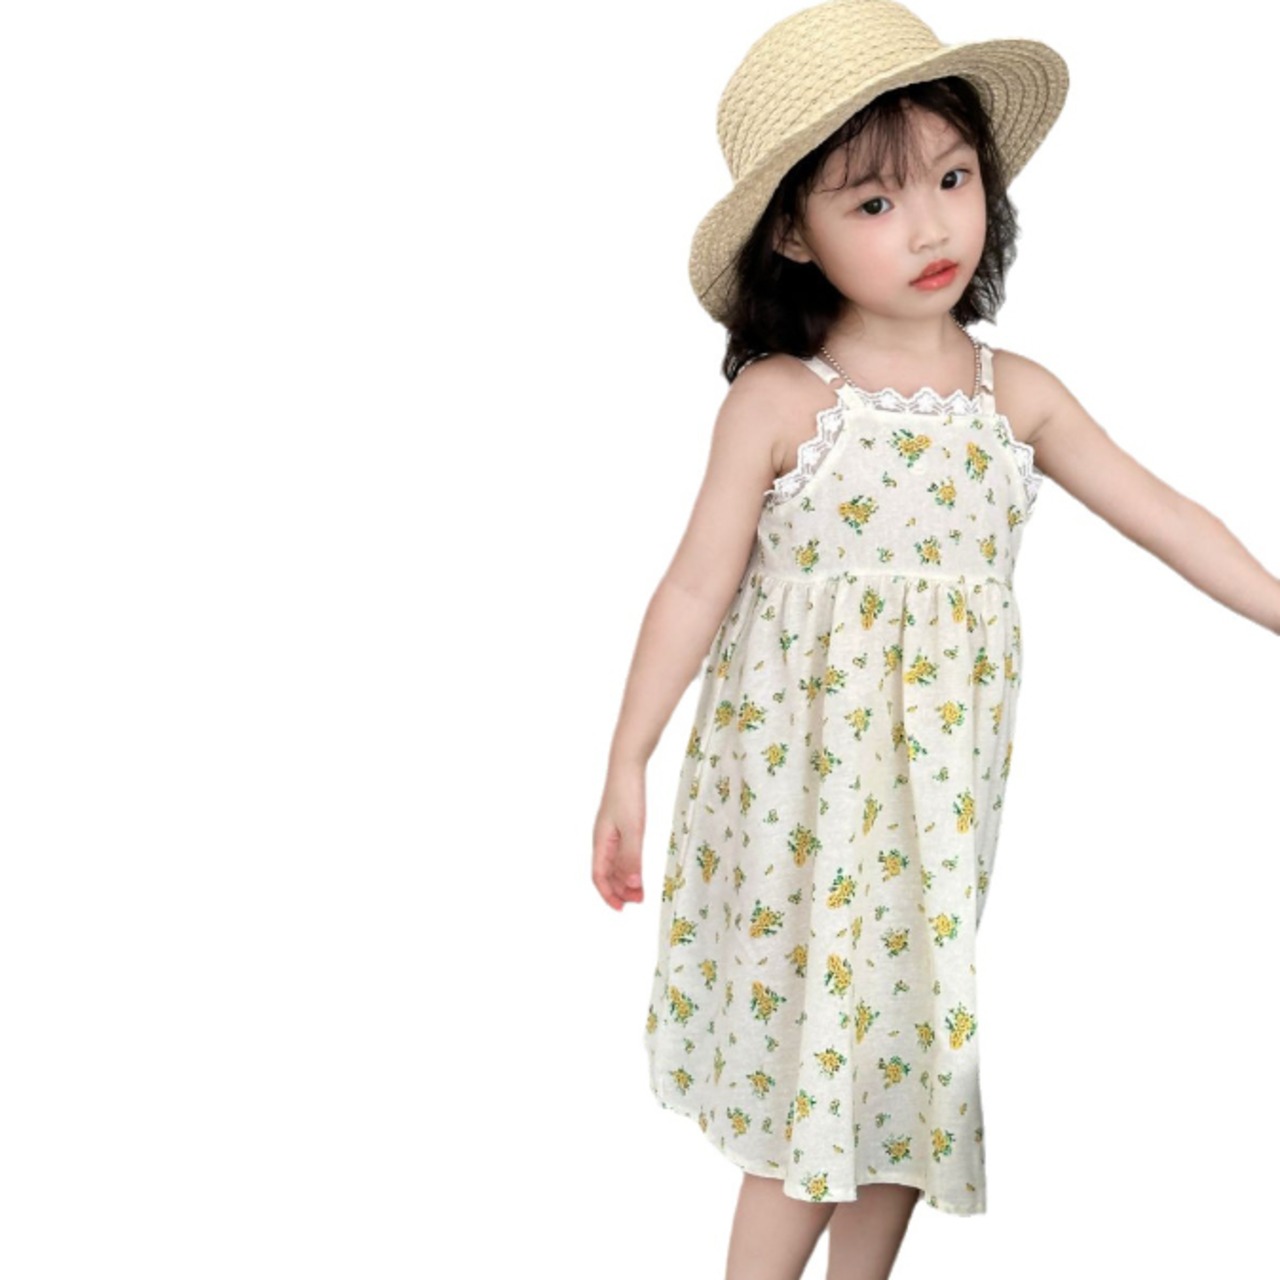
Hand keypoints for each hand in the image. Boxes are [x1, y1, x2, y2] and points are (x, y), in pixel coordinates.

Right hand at [592, 767, 645, 910]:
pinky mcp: (620, 826)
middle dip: (619, 891)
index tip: (621, 909)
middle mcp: (602, 840)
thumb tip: (631, 886)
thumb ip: (632, 858)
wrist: (628, 767)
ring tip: (640, 892)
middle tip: (638, 902)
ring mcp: (610, 833)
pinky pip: (621, 853)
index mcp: (600, 842)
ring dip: (625, 880)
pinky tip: (638, 869)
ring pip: (614, 864)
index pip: (599, 876)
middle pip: (606, 873)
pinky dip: (629, 865)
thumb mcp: (633, 829)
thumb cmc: (627, 795)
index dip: (608, 894)